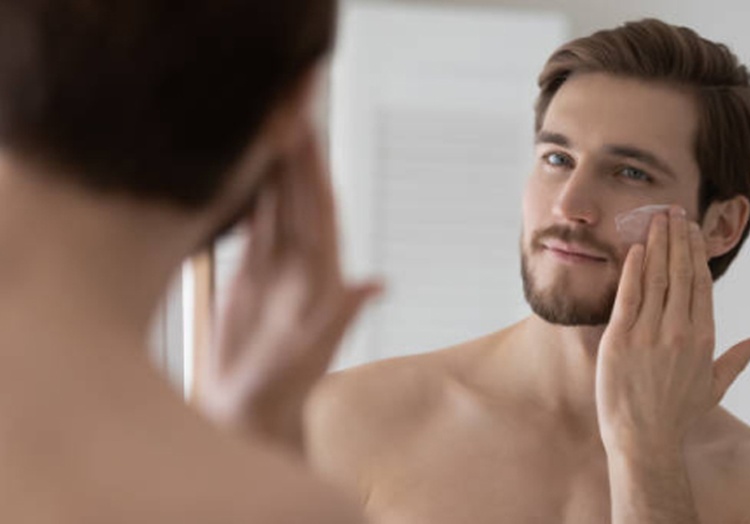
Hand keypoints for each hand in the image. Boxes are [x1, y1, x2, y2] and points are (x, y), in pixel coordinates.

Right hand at [197, 126, 380, 452]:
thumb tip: (375, 286)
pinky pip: (256, 224)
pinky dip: (253, 194)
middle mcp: (301, 263)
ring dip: (275, 163)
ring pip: (277, 203)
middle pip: (299, 195)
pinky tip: (249, 167)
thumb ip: (339, 317)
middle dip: (297, 151)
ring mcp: (276, 266)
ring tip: (272, 120)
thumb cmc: (283, 387)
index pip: (318, 210)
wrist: (253, 408)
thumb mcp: (311, 354)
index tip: (307, 131)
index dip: (314, 170)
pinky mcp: (252, 274)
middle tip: (290, 103)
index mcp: (320, 275)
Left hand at [596, 207, 749, 456]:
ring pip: (655, 278)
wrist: (643, 438)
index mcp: (703, 338)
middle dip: (676, 238)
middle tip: (673, 210)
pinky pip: (627, 295)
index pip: (700, 283)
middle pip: (679, 273)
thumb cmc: (677, 414)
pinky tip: (634, 248)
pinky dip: (632, 270)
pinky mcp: (620, 338)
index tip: (691, 230)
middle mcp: (678, 330)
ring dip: (655, 244)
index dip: (695, 252)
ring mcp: (648, 333)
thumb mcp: (715, 386)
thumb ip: (739, 358)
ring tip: (655, 219)